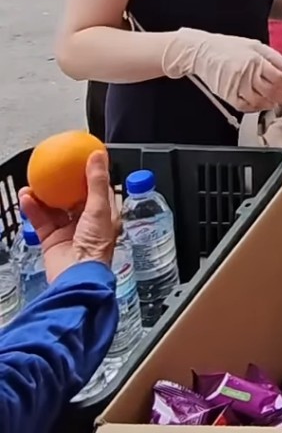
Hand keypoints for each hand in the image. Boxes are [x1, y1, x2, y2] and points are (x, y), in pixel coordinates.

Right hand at [20, 148, 120, 283]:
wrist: (76, 277)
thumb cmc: (95, 247)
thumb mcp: (99, 209)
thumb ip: (96, 182)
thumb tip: (98, 155)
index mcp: (104, 215)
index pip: (98, 190)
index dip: (90, 174)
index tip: (80, 159)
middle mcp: (86, 222)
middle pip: (73, 197)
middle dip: (62, 184)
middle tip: (52, 168)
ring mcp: (68, 231)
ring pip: (53, 208)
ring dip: (43, 195)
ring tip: (33, 181)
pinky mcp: (52, 240)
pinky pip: (40, 220)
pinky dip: (33, 208)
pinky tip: (26, 197)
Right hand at [162, 29, 281, 112]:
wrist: (200, 52)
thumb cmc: (226, 46)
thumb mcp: (253, 44)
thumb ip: (272, 56)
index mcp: (255, 59)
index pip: (278, 77)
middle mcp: (247, 73)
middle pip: (270, 90)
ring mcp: (236, 85)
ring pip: (258, 100)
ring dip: (269, 104)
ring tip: (275, 104)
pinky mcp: (226, 94)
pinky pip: (244, 106)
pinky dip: (254, 108)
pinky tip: (260, 106)